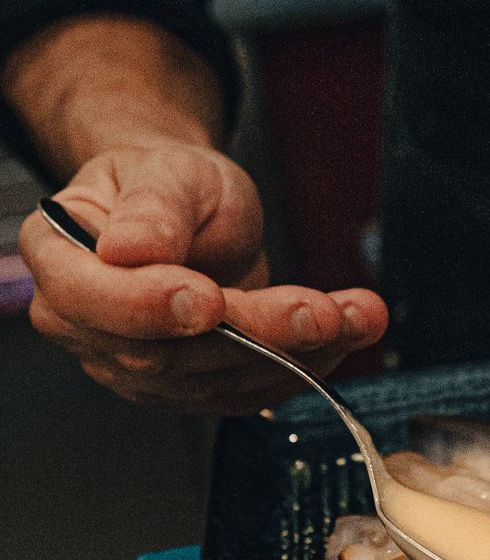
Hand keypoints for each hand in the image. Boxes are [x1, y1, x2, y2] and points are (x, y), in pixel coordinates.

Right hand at [19, 139, 388, 409]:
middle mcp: (88, 327)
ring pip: (217, 378)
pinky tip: (345, 335)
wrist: (189, 208)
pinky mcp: (188, 387)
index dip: (148, 308)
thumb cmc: (166, 183)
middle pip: (165, 352)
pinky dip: (305, 366)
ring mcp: (135, 367)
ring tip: (358, 315)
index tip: (208, 300)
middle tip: (320, 311)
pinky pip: (246, 390)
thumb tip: (131, 249)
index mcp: (60, 261)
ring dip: (298, 352)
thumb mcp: (165, 169)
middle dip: (254, 334)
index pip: (91, 300)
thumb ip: (151, 208)